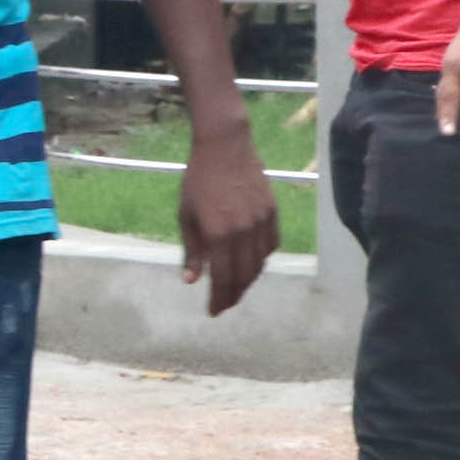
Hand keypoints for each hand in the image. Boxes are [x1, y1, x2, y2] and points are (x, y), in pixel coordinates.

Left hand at [175, 125, 278, 316]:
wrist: (225, 148)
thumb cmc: (198, 181)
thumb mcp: (186, 216)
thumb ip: (192, 250)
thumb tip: (192, 281)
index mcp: (220, 235)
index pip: (223, 278)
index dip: (219, 298)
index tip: (213, 311)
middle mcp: (244, 232)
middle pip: (245, 276)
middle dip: (234, 294)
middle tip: (224, 304)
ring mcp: (262, 222)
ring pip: (260, 263)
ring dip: (248, 279)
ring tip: (235, 287)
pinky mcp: (272, 213)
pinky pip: (270, 245)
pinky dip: (261, 259)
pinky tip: (250, 262)